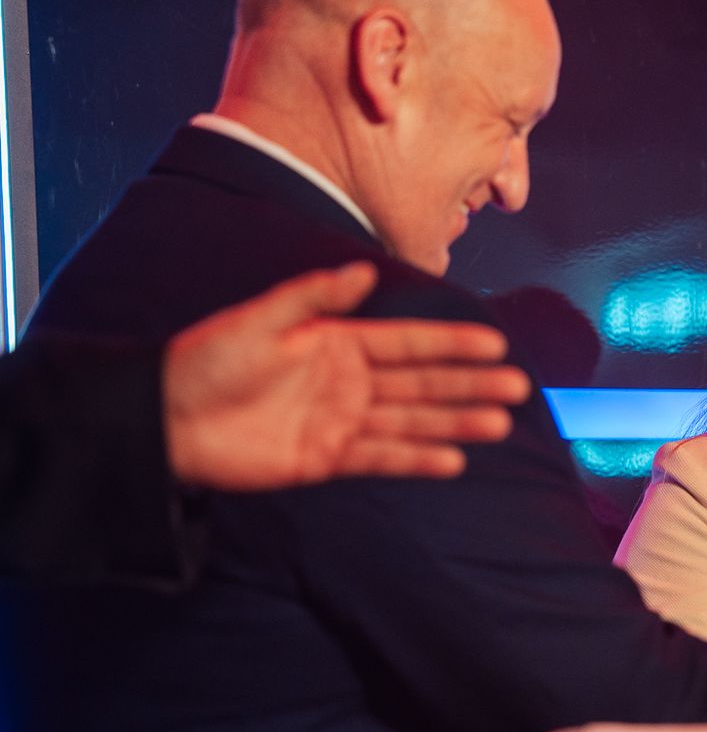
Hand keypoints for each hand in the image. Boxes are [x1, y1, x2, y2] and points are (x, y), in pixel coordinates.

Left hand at [163, 261, 530, 489]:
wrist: (166, 419)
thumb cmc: (204, 361)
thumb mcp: (259, 320)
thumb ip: (314, 297)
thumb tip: (365, 271)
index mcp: (337, 342)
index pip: (407, 342)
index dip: (450, 342)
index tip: (493, 342)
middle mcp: (348, 381)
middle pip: (421, 383)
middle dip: (469, 384)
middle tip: (515, 386)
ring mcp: (341, 421)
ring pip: (411, 420)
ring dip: (454, 422)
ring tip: (497, 423)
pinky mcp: (327, 458)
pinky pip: (382, 457)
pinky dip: (416, 459)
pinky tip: (452, 461)